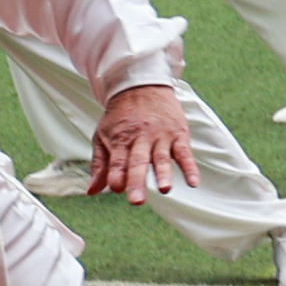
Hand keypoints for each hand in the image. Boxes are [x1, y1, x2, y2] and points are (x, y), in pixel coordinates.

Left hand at [89, 82, 197, 201]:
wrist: (142, 85)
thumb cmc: (120, 117)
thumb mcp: (103, 135)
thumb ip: (99, 165)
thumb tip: (92, 191)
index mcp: (120, 140)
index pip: (117, 161)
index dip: (116, 175)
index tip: (116, 188)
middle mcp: (140, 139)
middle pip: (138, 162)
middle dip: (137, 182)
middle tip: (137, 201)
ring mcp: (160, 137)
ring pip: (161, 158)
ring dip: (163, 174)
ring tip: (165, 189)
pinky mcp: (178, 134)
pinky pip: (185, 153)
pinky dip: (190, 168)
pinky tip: (193, 182)